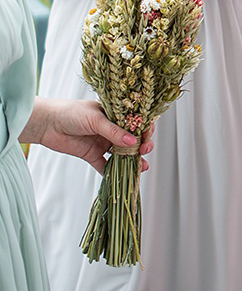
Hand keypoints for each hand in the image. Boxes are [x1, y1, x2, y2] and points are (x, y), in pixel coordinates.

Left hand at [23, 99, 154, 174]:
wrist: (46, 123)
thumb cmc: (70, 113)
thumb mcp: (95, 119)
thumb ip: (113, 131)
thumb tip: (134, 141)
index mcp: (114, 115)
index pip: (136, 122)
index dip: (145, 129)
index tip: (147, 138)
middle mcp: (110, 129)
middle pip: (132, 139)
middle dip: (141, 146)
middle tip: (144, 151)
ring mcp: (102, 142)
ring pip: (122, 153)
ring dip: (132, 160)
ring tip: (141, 167)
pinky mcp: (92, 155)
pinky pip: (105, 166)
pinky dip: (113, 172)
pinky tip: (121, 177)